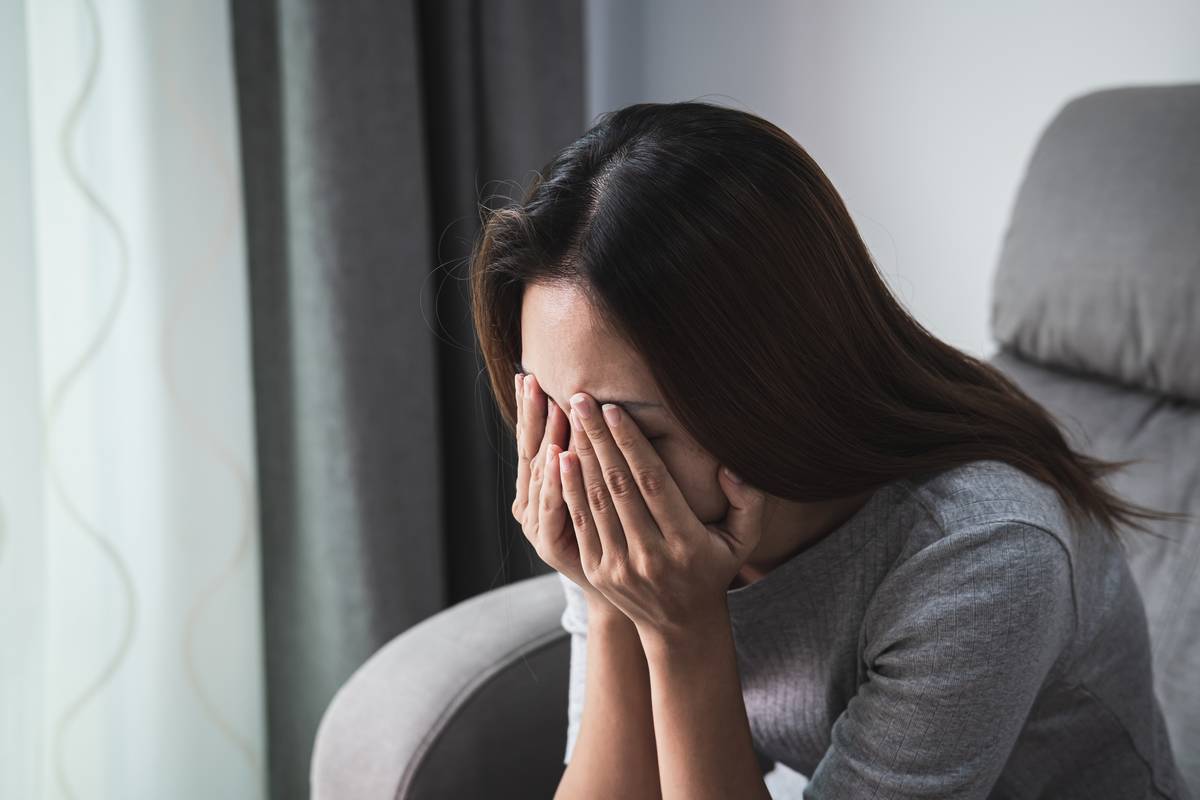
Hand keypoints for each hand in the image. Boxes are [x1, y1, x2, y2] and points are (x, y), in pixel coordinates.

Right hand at [511, 372, 612, 608]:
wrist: (629, 597)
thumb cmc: (622, 541)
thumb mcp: (599, 501)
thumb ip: (585, 461)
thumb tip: (589, 407)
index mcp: (538, 492)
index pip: (531, 441)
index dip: (529, 411)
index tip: (529, 375)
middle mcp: (529, 508)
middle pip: (530, 452)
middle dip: (532, 415)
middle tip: (532, 380)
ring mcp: (537, 527)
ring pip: (539, 475)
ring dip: (545, 439)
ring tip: (550, 406)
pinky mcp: (551, 546)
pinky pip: (552, 507)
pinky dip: (554, 481)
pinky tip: (559, 455)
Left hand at [557, 392, 766, 641]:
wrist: (680, 625)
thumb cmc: (714, 568)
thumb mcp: (744, 540)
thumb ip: (748, 501)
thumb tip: (729, 468)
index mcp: (686, 542)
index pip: (652, 482)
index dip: (631, 444)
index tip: (614, 409)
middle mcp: (650, 554)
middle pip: (618, 485)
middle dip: (598, 438)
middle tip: (581, 399)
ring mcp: (619, 565)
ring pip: (594, 500)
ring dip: (579, 456)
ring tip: (569, 419)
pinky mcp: (597, 570)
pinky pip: (580, 522)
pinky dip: (568, 488)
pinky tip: (560, 458)